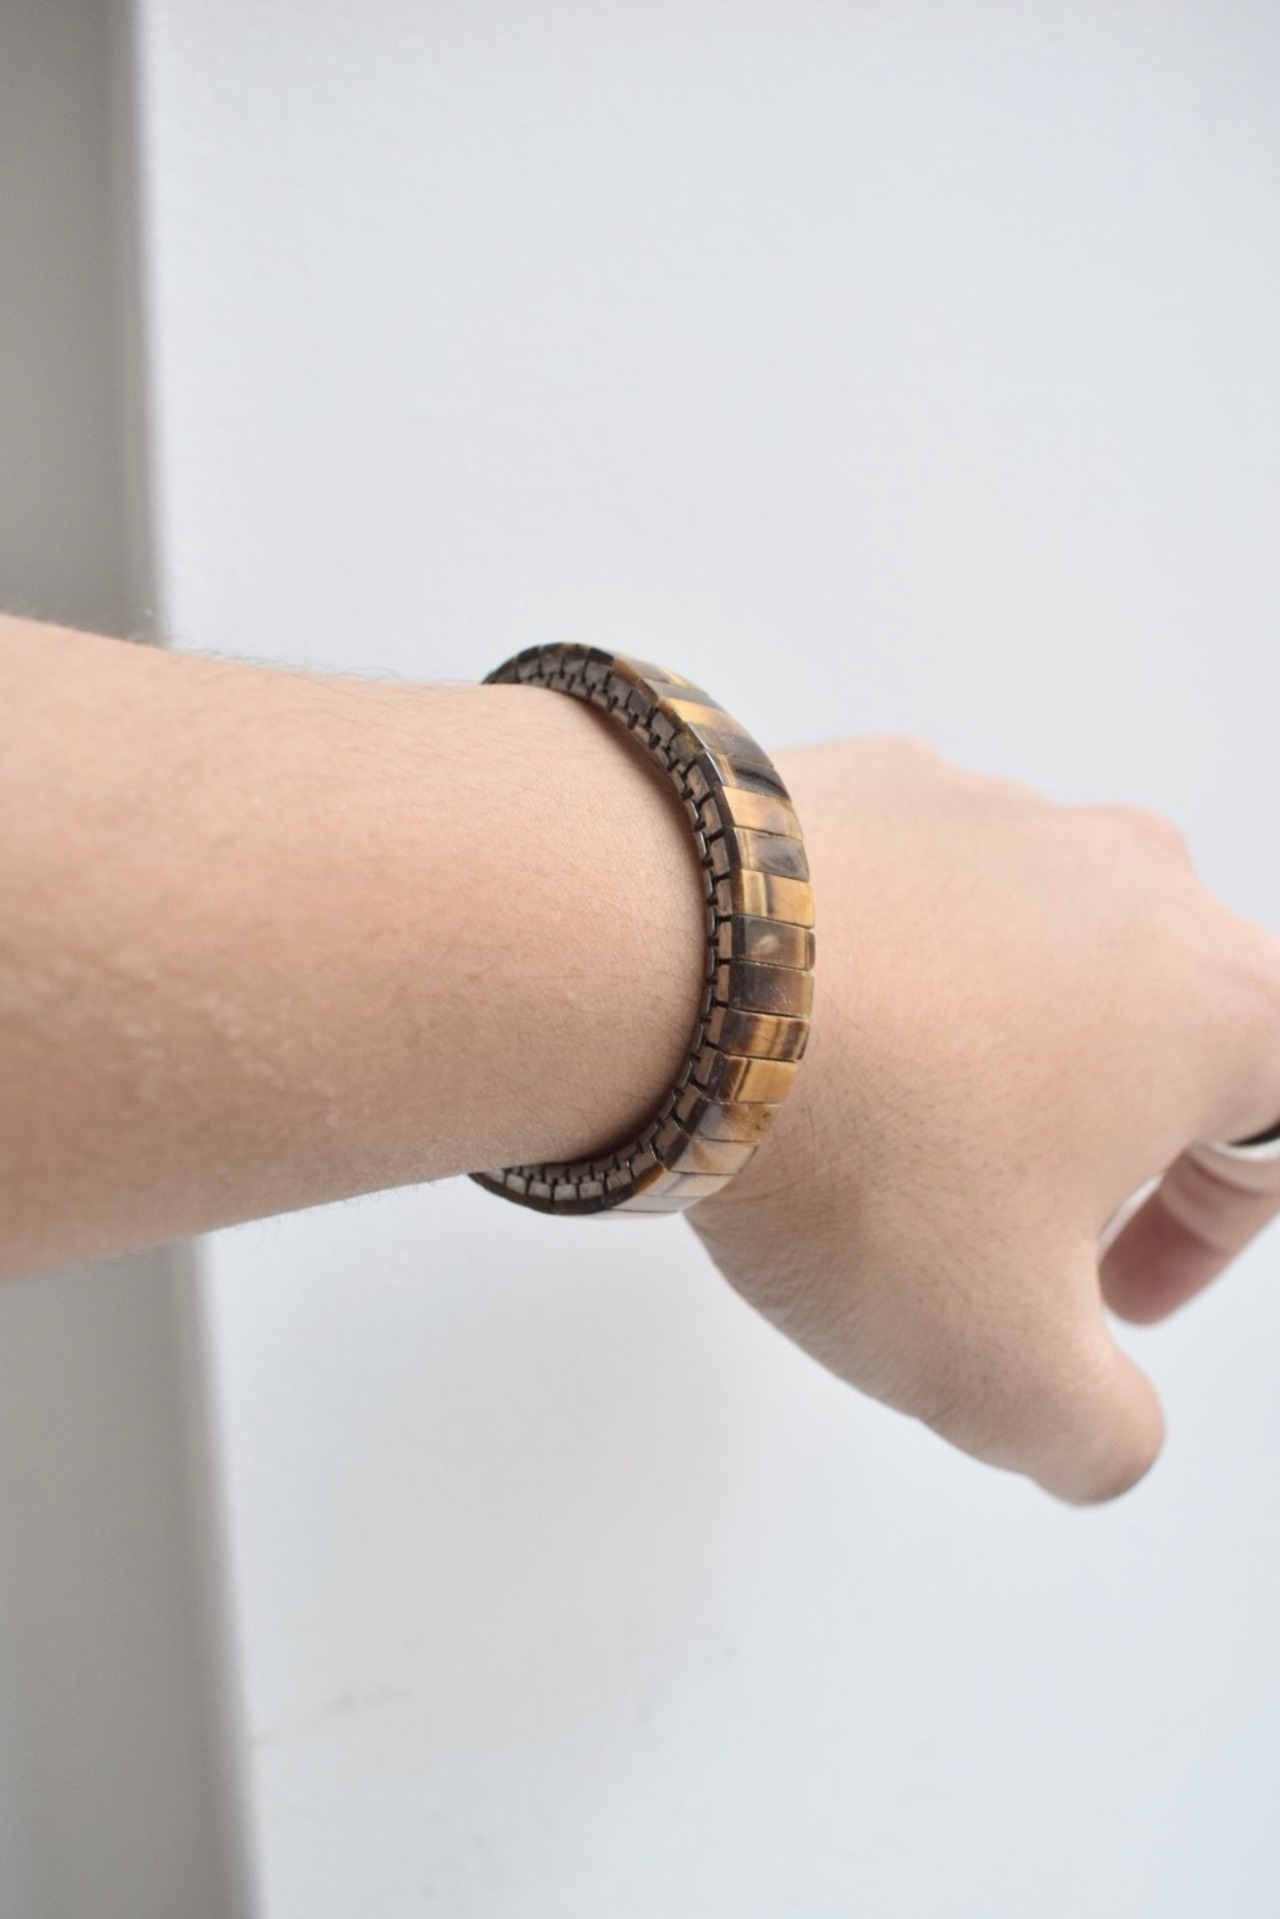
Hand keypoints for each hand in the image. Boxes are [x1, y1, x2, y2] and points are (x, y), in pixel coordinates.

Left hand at [688, 739, 1279, 1502]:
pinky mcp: (871, 778)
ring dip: (995, 1054)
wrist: (657, 964)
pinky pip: (918, 895)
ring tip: (884, 1134)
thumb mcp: (1005, 1372)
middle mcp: (1129, 878)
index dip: (1211, 1234)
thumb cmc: (865, 1156)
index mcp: (1219, 1002)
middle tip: (1008, 1229)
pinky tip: (802, 1039)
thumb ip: (1098, 1434)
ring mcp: (995, 809)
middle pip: (1166, 1029)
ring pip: (1039, 954)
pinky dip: (889, 974)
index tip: (1118, 1298)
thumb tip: (1097, 1432)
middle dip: (1107, 1145)